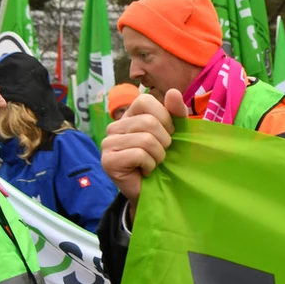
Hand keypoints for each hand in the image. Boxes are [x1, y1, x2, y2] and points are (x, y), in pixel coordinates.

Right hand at [100, 90, 187, 218]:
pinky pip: (139, 155)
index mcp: (129, 115)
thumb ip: (176, 113)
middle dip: (164, 141)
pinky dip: (150, 165)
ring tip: (153, 163)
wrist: (154, 191)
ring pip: (145, 139)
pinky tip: (146, 171)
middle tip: (160, 154)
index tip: (168, 135)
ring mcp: (108, 143)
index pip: (145, 100)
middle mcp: (115, 126)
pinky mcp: (108, 160)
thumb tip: (173, 92)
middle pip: (148, 122)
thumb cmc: (163, 160)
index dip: (165, 118)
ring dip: (158, 155)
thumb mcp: (174, 133)